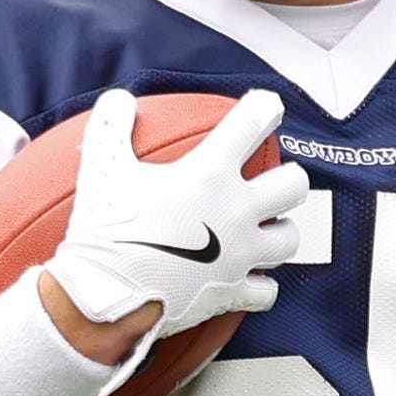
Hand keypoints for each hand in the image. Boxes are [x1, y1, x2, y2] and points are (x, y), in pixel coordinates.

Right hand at [39, 88, 305, 346]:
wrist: (105, 296)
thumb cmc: (106, 229)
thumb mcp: (102, 168)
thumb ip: (111, 127)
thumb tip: (118, 100)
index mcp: (210, 174)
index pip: (253, 124)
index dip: (264, 108)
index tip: (266, 107)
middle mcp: (236, 211)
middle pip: (293, 185)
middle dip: (286, 178)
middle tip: (269, 180)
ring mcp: (240, 255)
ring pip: (290, 239)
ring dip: (280, 232)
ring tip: (263, 230)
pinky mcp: (234, 292)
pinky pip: (266, 291)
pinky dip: (260, 286)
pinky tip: (246, 279)